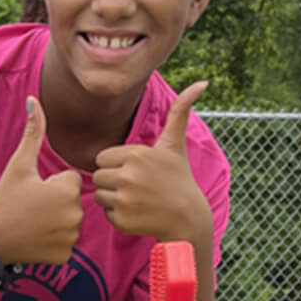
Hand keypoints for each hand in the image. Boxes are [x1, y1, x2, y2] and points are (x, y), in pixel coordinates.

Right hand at [0, 97, 84, 265]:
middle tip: (30, 209)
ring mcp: (71, 238)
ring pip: (70, 222)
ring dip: (55, 222)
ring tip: (31, 223)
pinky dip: (52, 242)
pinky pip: (65, 242)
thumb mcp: (18, 164)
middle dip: (55, 203)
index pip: (70, 180)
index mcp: (67, 190)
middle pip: (72, 201)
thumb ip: (33, 132)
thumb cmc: (3, 199)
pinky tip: (35, 239)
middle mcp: (75, 214)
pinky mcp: (65, 255)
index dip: (51, 185)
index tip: (32, 193)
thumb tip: (34, 99)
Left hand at [92, 80, 211, 244]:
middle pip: (98, 176)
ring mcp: (124, 199)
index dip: (116, 164)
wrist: (187, 216)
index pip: (102, 158)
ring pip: (99, 195)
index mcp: (135, 154)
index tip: (136, 170)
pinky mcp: (121, 219)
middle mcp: (127, 175)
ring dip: (113, 198)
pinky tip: (137, 212)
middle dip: (113, 181)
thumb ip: (180, 111)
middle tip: (137, 186)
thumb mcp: (175, 143)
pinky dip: (117, 215)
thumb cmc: (178, 176)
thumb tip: (202, 82)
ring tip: (137, 198)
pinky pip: (105, 213)